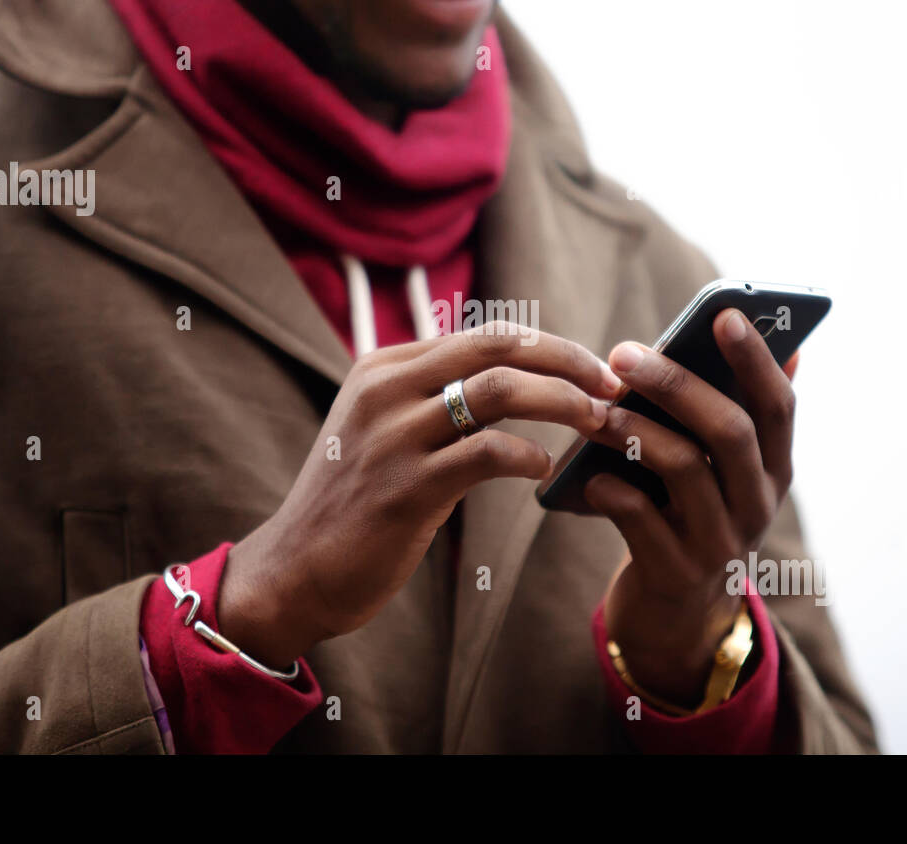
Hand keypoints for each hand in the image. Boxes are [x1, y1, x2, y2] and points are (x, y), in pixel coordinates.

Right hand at [218, 324, 621, 667]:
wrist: (293, 571)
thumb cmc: (352, 504)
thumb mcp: (380, 431)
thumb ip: (431, 400)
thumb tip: (510, 381)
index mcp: (382, 367)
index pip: (485, 335)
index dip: (548, 348)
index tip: (590, 371)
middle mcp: (386, 388)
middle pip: (501, 346)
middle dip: (568, 359)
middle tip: (613, 384)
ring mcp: (394, 435)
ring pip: (502, 390)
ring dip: (564, 402)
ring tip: (599, 422)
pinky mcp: (407, 486)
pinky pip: (489, 453)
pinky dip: (529, 456)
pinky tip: (543, 470)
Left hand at [585, 310, 798, 706]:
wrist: (675, 616)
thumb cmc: (689, 516)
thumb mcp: (724, 472)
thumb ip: (742, 413)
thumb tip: (791, 344)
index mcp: (774, 471)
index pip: (779, 406)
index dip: (756, 359)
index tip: (724, 314)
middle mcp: (758, 506)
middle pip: (730, 431)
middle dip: (677, 385)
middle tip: (624, 353)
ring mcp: (720, 544)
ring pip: (685, 470)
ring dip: (634, 430)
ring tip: (594, 409)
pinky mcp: (677, 574)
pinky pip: (643, 521)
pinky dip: (613, 491)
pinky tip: (587, 476)